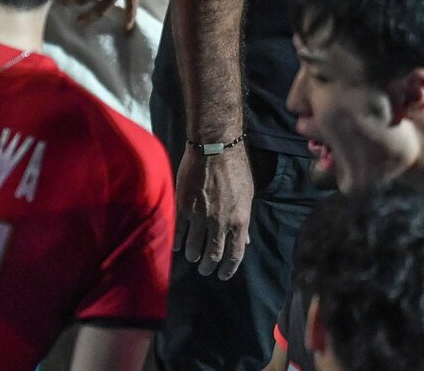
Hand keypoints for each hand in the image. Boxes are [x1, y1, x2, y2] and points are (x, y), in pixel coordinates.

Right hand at [174, 140, 254, 279]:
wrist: (215, 148)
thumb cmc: (235, 169)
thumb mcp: (247, 197)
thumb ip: (244, 221)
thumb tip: (245, 240)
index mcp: (240, 220)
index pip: (235, 254)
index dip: (228, 268)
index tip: (223, 275)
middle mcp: (221, 222)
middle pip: (214, 254)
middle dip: (208, 265)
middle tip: (204, 269)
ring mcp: (201, 216)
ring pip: (195, 246)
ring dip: (193, 255)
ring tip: (191, 257)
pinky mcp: (184, 206)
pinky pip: (179, 231)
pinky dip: (178, 241)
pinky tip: (177, 246)